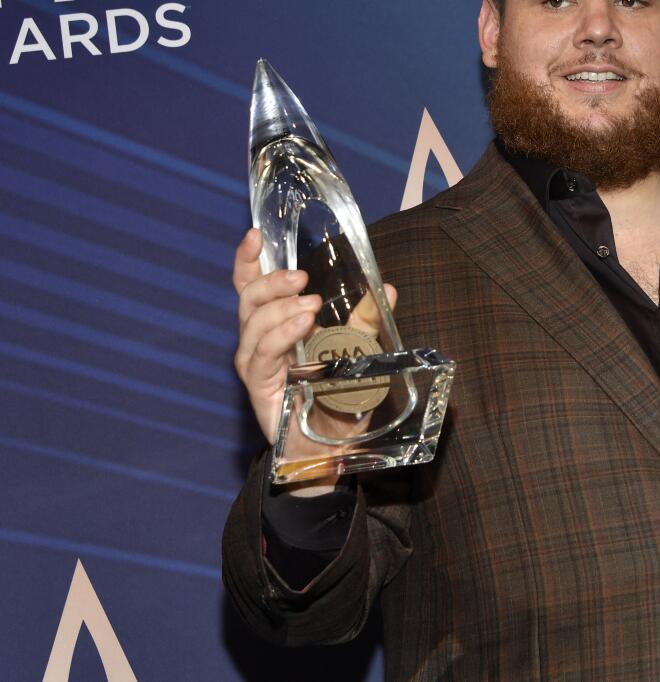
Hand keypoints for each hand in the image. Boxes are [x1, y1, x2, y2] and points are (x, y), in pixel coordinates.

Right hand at [232, 228, 396, 445]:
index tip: (255, 235)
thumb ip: (368, 322)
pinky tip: (301, 326)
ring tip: (309, 304)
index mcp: (278, 327)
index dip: (249, 261)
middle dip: (271, 281)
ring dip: (280, 308)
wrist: (334, 450)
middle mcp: (261, 343)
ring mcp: (258, 366)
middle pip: (248, 299)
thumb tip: (388, 289)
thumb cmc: (340, 400)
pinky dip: (281, 336)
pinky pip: (263, 355)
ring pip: (251, 325)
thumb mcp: (360, 354)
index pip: (253, 287)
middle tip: (302, 277)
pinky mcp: (260, 389)